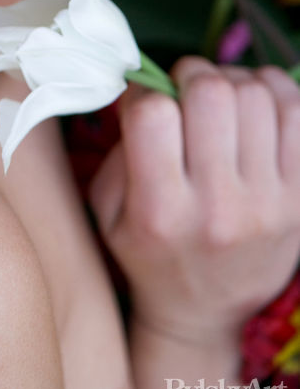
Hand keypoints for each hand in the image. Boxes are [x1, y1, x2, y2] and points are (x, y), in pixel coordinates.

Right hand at [89, 57, 299, 343]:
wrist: (204, 315)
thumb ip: (118, 149)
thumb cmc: (147, 252)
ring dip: (233, 80)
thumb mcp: (107, 213)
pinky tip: (255, 102)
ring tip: (220, 97)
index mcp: (160, 211)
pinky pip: (297, 113)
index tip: (145, 101)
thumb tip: (148, 88)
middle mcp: (218, 207)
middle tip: (185, 89)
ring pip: (257, 95)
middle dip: (192, 74)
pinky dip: (274, 90)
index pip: (154, 114)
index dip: (145, 91)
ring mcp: (268, 203)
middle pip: (212, 93)